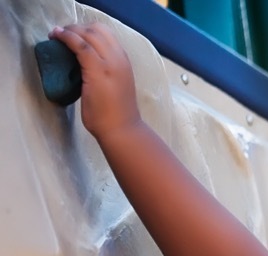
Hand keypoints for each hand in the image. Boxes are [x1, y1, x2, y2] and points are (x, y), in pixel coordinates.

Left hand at [50, 23, 141, 141]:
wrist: (122, 129)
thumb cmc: (117, 114)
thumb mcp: (115, 85)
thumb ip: (105, 72)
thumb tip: (84, 66)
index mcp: (124, 62)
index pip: (106, 34)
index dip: (87, 29)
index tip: (73, 35)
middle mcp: (119, 59)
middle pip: (97, 29)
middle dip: (76, 27)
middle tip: (62, 35)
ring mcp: (109, 63)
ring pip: (88, 33)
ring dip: (69, 30)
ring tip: (57, 35)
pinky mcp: (96, 70)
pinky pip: (79, 44)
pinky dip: (66, 37)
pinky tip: (57, 37)